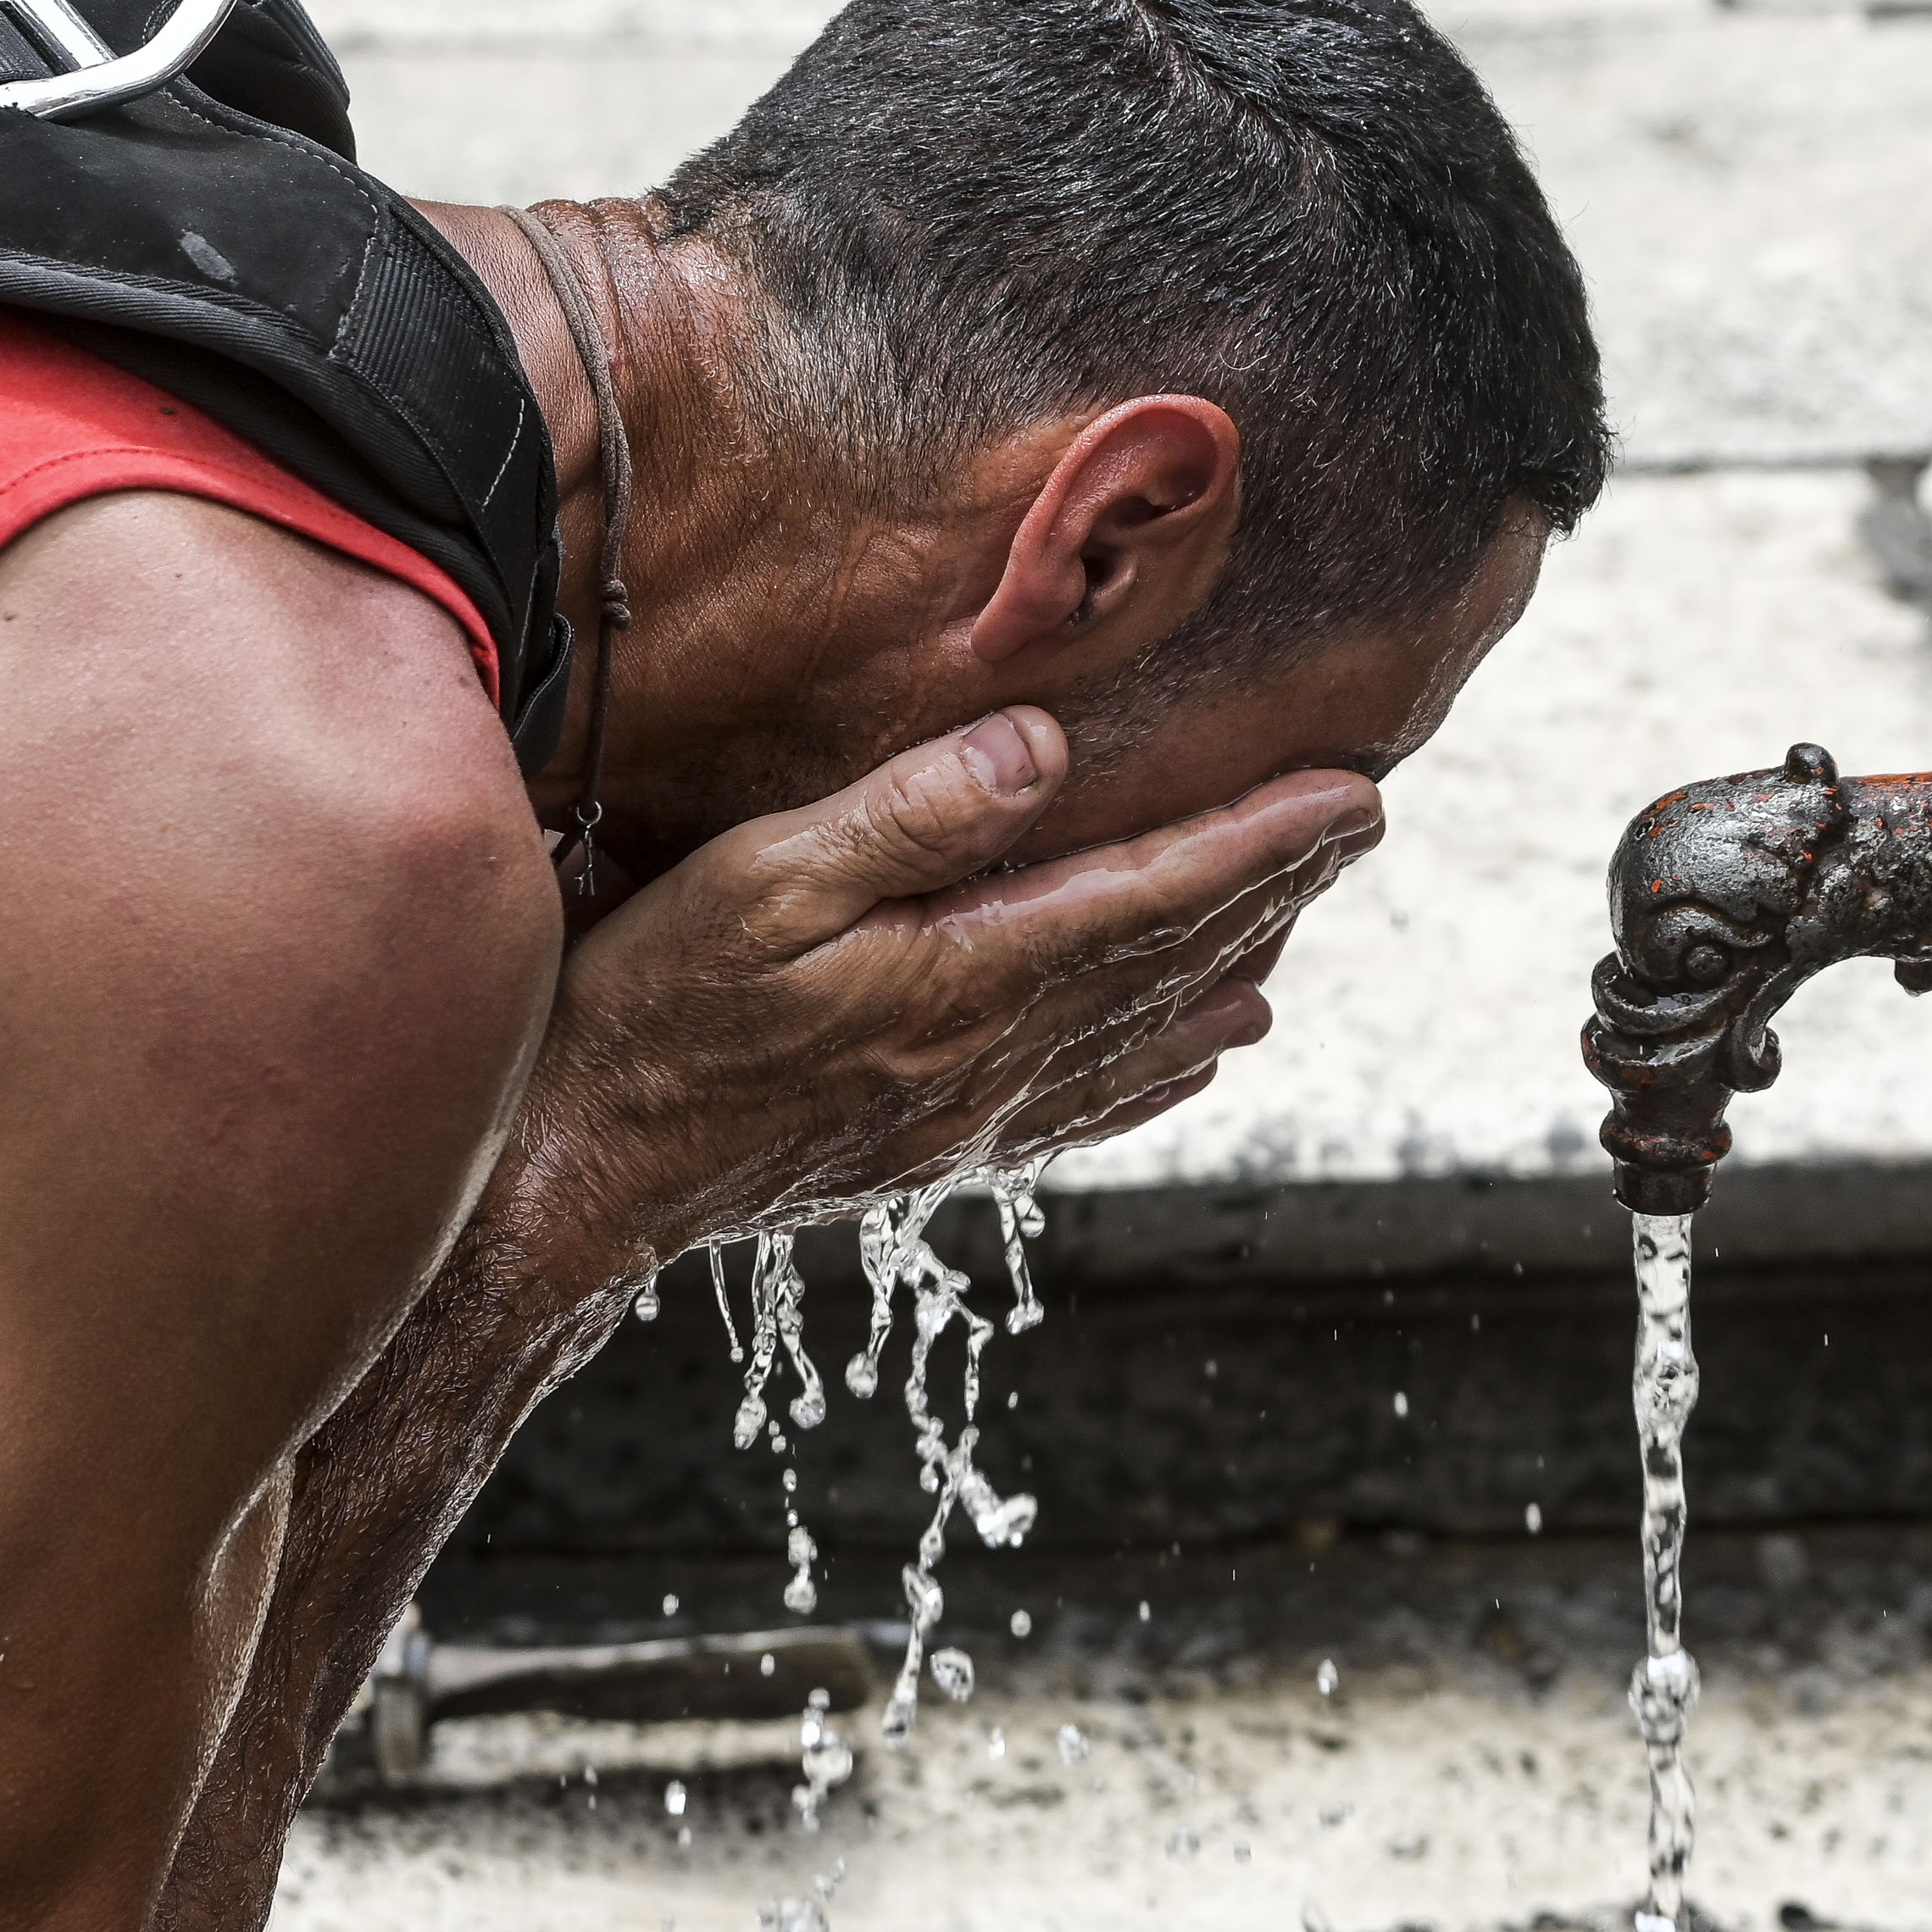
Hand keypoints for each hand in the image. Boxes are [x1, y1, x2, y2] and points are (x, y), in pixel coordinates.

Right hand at [507, 708, 1379, 1269]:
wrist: (571, 1182)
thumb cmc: (647, 1014)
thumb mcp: (758, 882)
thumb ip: (907, 817)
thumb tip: (1045, 750)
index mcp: (964, 979)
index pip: (1153, 895)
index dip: (1262, 842)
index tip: (1354, 795)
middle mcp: (991, 1059)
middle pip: (1170, 960)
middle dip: (1274, 887)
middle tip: (1359, 822)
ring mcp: (965, 1115)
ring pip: (1142, 1031)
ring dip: (1232, 964)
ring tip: (1300, 915)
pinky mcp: (928, 1149)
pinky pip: (1084, 1104)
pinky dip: (1161, 1066)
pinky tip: (1199, 1050)